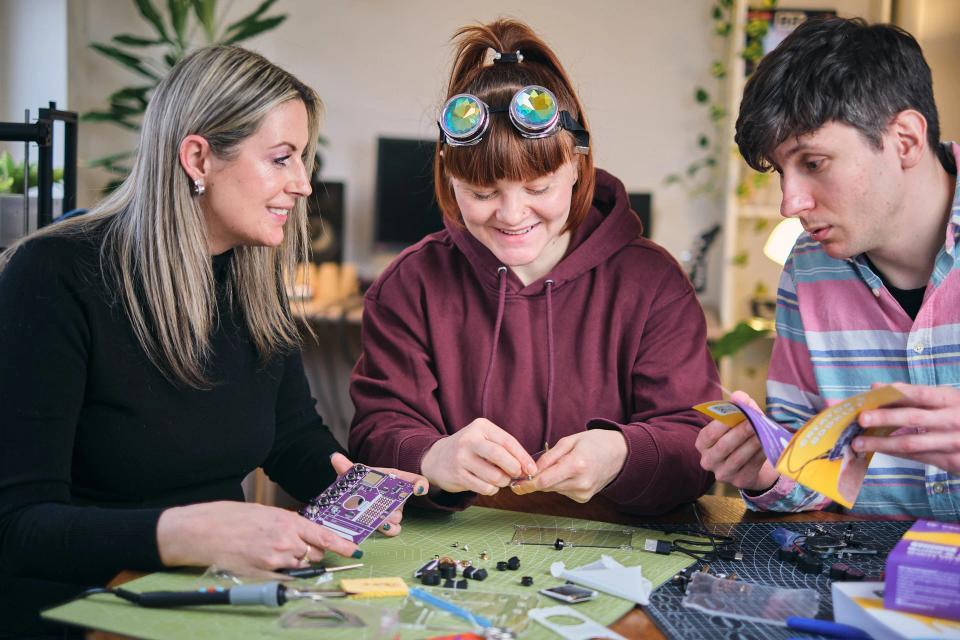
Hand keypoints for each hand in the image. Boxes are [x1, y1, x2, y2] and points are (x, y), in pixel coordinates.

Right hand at [156, 500, 358, 578]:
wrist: (204, 531)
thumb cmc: (232, 518)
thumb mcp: (266, 513)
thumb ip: (289, 525)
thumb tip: (304, 537)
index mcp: (288, 521)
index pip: (323, 536)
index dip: (342, 545)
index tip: (353, 550)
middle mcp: (286, 541)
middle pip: (313, 554)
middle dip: (308, 552)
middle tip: (289, 545)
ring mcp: (275, 560)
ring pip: (298, 566)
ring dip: (292, 562)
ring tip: (268, 550)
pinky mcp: (263, 575)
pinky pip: (283, 577)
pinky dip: (279, 572)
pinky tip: (264, 561)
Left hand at [329, 452, 427, 535]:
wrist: (357, 498)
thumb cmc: (360, 483)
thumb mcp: (354, 475)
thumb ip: (347, 467)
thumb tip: (335, 458)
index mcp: (392, 479)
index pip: (411, 479)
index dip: (418, 482)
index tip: (420, 488)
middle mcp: (395, 495)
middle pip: (401, 501)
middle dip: (394, 506)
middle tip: (384, 510)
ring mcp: (392, 510)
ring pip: (397, 516)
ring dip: (388, 519)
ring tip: (378, 520)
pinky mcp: (387, 524)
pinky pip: (394, 528)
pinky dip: (390, 530)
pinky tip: (383, 528)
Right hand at [420, 418, 537, 495]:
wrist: (437, 458)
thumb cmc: (470, 449)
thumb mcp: (485, 439)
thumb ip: (505, 449)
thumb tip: (528, 468)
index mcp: (481, 427)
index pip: (508, 441)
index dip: (523, 457)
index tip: (532, 469)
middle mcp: (469, 440)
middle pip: (500, 455)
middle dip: (514, 468)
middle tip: (518, 475)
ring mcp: (461, 458)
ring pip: (494, 475)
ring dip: (503, 482)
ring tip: (501, 480)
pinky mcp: (457, 475)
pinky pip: (484, 488)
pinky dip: (492, 490)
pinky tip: (489, 485)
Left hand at [511, 430, 626, 502]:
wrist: (620, 454)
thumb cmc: (595, 443)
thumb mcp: (570, 441)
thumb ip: (549, 457)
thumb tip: (531, 470)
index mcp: (576, 465)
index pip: (544, 481)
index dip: (527, 484)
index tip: (515, 485)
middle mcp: (580, 483)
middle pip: (546, 487)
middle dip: (535, 480)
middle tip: (528, 471)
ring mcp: (583, 493)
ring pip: (553, 489)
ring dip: (549, 480)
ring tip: (561, 465)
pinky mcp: (584, 498)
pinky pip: (562, 491)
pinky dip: (560, 483)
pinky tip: (569, 473)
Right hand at [695, 390, 779, 492]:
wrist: (748, 464)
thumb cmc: (739, 436)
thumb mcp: (737, 420)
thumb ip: (738, 406)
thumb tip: (739, 396)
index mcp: (702, 443)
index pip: (710, 433)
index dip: (723, 422)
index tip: (738, 411)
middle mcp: (708, 460)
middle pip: (724, 446)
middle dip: (740, 432)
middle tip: (754, 421)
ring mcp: (723, 473)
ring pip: (739, 457)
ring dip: (752, 443)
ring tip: (764, 432)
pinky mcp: (739, 481)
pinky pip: (751, 466)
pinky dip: (760, 454)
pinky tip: (768, 444)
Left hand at [854, 383, 959, 472]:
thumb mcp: (947, 398)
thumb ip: (914, 394)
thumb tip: (877, 387)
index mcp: (951, 399)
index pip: (919, 394)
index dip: (894, 393)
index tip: (870, 393)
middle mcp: (952, 420)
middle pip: (913, 418)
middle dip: (884, 418)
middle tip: (860, 419)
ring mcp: (952, 443)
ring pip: (912, 443)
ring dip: (882, 444)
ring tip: (858, 443)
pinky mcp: (952, 462)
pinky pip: (918, 457)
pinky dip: (895, 454)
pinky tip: (878, 451)